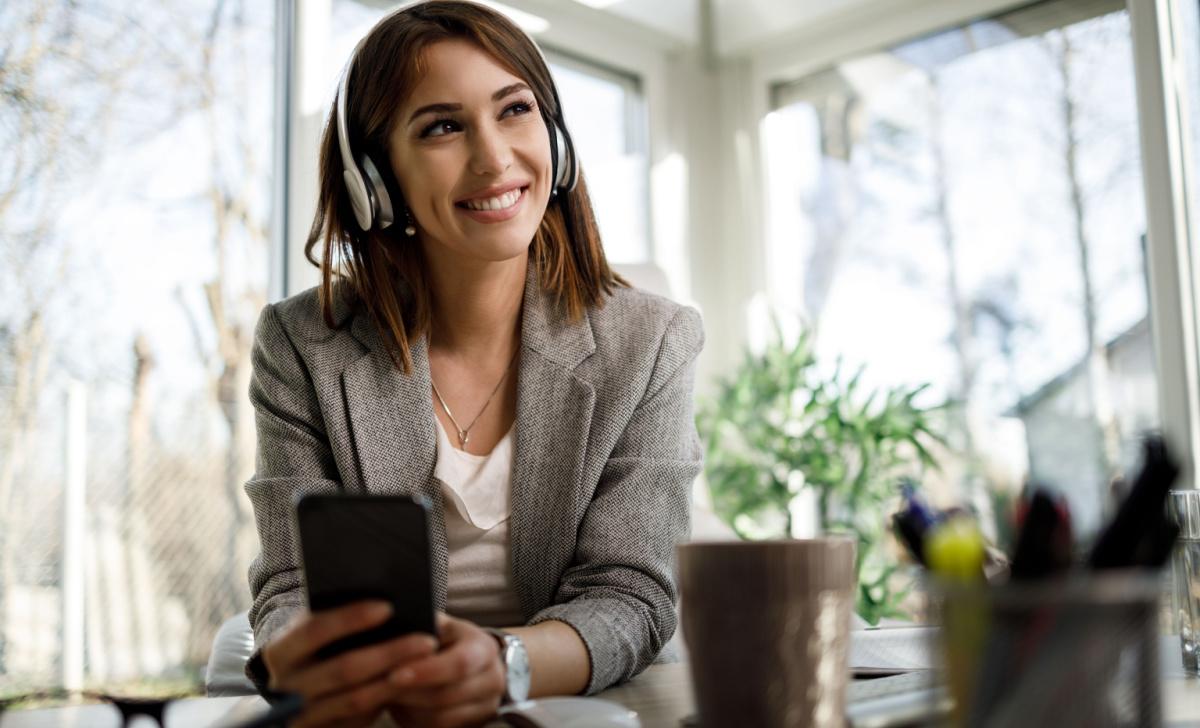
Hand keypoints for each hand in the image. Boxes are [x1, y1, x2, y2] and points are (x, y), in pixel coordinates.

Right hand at [260, 601, 438, 727]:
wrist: (297, 699)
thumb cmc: (317, 652)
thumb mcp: (317, 636)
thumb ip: (337, 620)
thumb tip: (386, 599)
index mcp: (280, 651)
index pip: (314, 629)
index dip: (350, 618)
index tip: (388, 606)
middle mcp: (286, 685)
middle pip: (343, 668)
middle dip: (389, 652)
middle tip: (426, 639)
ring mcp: (303, 714)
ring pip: (356, 698)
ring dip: (396, 679)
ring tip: (426, 661)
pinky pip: (360, 719)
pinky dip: (388, 700)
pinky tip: (413, 684)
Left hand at [386, 614, 505, 727]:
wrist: (471, 665)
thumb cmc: (448, 642)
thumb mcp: (442, 626)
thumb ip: (426, 624)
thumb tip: (400, 622)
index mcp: (484, 648)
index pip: (459, 663)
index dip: (426, 671)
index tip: (394, 674)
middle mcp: (492, 680)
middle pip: (447, 695)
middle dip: (409, 694)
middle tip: (379, 688)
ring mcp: (485, 707)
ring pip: (441, 717)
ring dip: (409, 709)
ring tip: (387, 695)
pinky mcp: (474, 725)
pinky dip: (415, 720)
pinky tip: (402, 706)